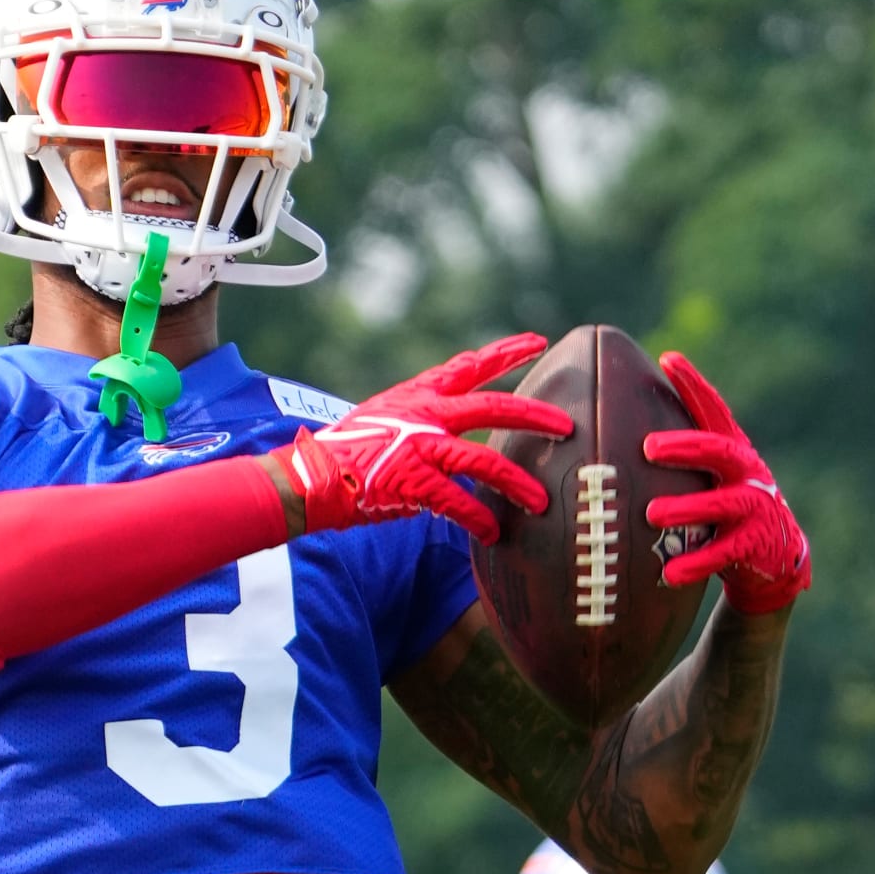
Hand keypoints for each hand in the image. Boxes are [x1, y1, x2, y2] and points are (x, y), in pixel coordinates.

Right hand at [271, 333, 572, 543]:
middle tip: (565, 425)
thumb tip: (453, 436)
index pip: (469, 366)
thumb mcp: (385, 419)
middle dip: (534, 415)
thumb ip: (421, 421)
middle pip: (492, 406)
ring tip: (541, 500)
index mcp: (418, 395)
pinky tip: (492, 532)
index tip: (539, 341)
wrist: (309, 476)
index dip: (506, 352)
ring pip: (482, 459)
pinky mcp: (412, 481)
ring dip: (516, 481)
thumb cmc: (345, 452)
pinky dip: (476, 518)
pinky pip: (456, 501)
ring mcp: (419, 446)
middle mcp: (423, 414)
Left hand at [643, 351, 810, 613]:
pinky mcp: (756, 546)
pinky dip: (697, 563)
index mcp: (731, 449)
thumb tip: (609, 425)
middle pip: (719, 451)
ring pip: (723, 505)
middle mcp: (747, 472)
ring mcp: (756, 508)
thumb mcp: (707, 474)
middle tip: (648, 448)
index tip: (668, 359)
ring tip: (651, 514)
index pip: (713, 410)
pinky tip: (669, 573)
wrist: (772, 557)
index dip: (693, 384)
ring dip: (687, 508)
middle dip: (686, 447)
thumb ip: (676, 452)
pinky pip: (725, 555)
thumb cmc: (722, 505)